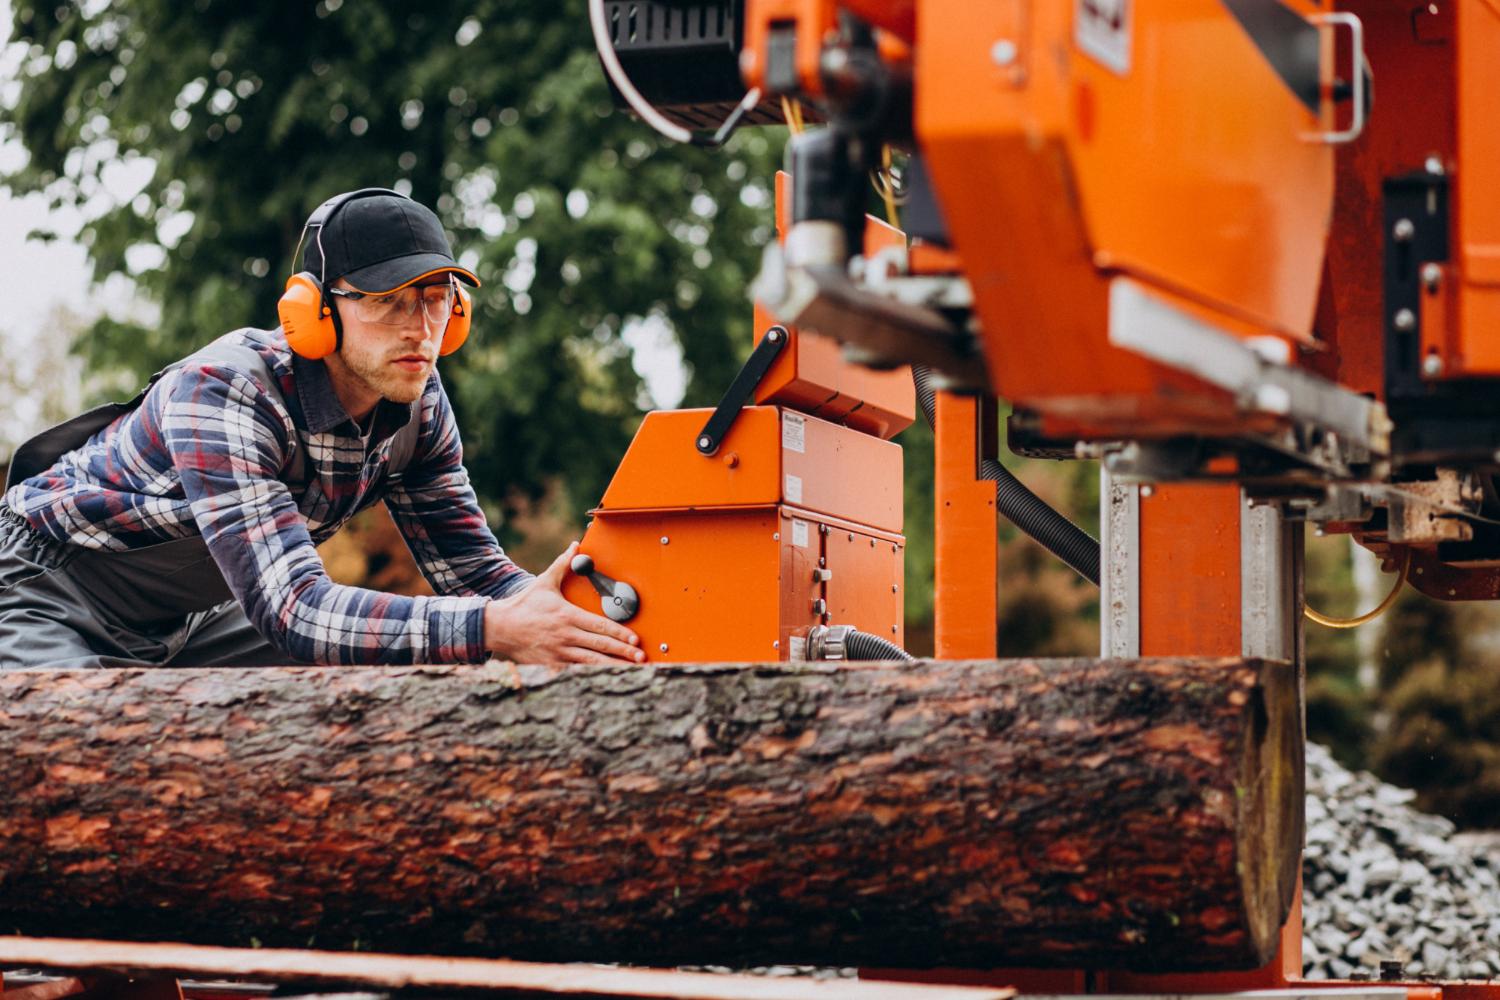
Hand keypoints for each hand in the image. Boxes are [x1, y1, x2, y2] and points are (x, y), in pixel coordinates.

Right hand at [484, 542, 645, 664]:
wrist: (499, 627)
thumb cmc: (524, 605)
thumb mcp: (544, 583)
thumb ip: (563, 565)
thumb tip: (576, 546)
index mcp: (568, 616)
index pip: (600, 626)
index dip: (620, 634)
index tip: (635, 639)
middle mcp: (566, 635)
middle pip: (601, 646)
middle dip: (623, 652)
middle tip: (641, 657)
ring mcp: (559, 652)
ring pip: (592, 662)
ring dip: (613, 666)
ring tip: (632, 670)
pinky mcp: (552, 664)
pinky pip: (576, 672)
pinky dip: (591, 675)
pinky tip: (606, 679)